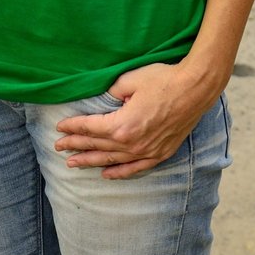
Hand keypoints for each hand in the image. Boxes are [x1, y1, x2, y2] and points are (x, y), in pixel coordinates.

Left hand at [52, 62, 217, 179]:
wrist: (196, 89)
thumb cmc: (163, 80)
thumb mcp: (130, 80)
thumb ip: (111, 92)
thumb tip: (102, 100)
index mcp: (122, 125)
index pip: (90, 128)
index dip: (73, 128)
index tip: (59, 128)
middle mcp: (132, 143)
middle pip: (98, 145)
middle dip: (76, 146)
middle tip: (59, 148)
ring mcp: (147, 151)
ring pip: (112, 160)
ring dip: (91, 161)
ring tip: (74, 164)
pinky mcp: (160, 153)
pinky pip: (135, 168)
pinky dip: (119, 172)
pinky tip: (106, 174)